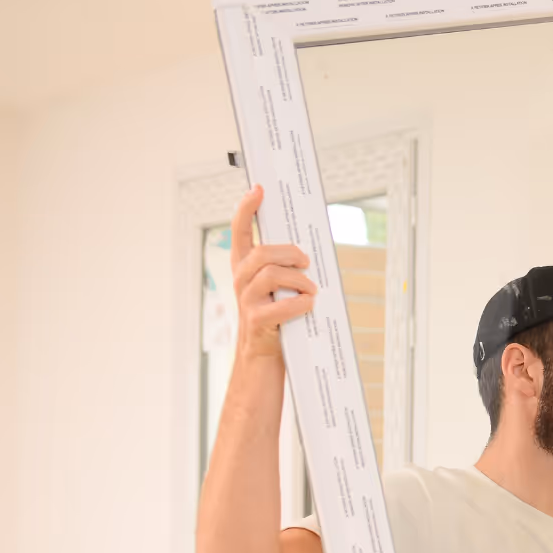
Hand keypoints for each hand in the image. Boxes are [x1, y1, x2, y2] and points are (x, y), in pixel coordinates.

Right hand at [231, 185, 317, 361]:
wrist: (262, 362)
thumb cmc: (277, 322)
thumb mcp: (279, 291)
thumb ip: (285, 271)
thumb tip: (309, 252)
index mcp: (246, 269)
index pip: (240, 233)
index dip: (246, 210)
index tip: (258, 190)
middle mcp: (241, 281)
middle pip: (263, 252)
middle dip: (290, 253)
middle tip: (307, 263)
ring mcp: (246, 301)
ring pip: (272, 274)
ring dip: (300, 280)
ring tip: (311, 291)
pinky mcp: (256, 322)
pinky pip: (281, 305)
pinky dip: (301, 303)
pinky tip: (309, 306)